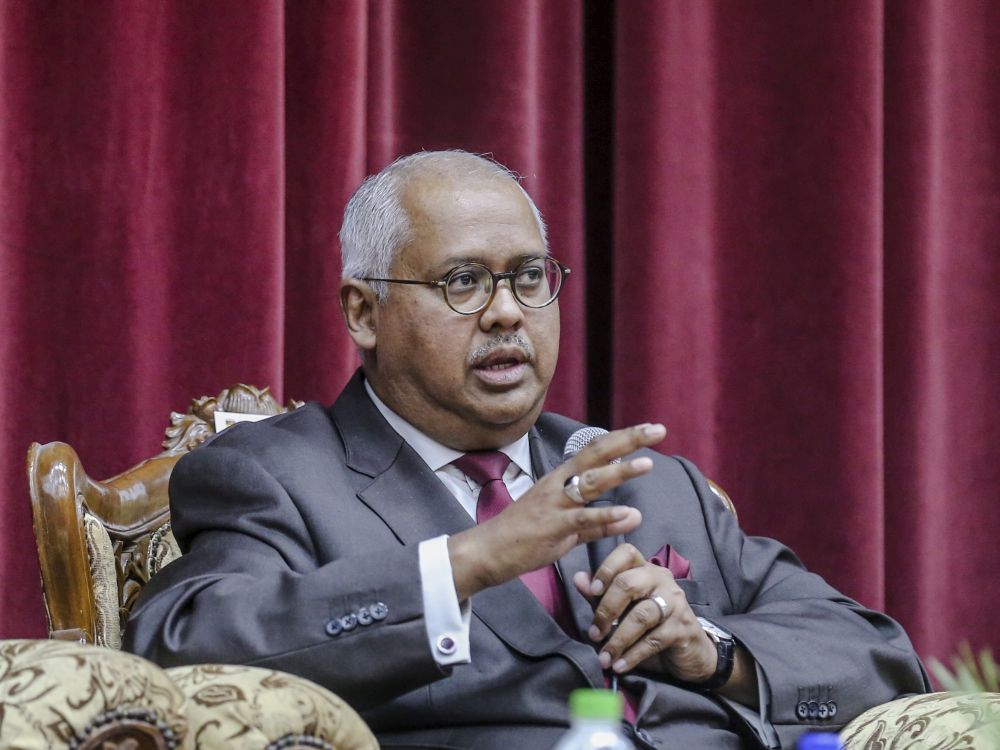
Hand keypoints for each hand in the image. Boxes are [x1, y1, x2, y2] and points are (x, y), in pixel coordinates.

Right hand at [448, 423, 666, 599]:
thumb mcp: (568, 529)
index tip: (650, 429)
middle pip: (596, 455)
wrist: (488, 551)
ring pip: (591, 482)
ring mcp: (555, 504)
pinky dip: (606, 516)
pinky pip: (583, 518)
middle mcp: (559, 484)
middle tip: (657, 430)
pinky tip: (628, 513)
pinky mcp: (553, 526)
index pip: (596, 451)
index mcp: (561, 479)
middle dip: (628, 441)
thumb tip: (634, 516)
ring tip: (647, 463)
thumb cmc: (524, 537)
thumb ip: (600, 523)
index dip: (623, 439)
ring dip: (620, 473)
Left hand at [573, 543, 717, 683]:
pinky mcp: (682, 627)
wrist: (691, 653)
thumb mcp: (623, 611)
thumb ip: (600, 595)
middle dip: (606, 611)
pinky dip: (633, 655)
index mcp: (644, 569)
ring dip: (618, 639)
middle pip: (628, 584)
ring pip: (641, 615)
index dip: (606, 569)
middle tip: (594, 633)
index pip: (626, 552)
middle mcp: (661, 580)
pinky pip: (653, 640)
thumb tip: (578, 578)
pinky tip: (619, 665)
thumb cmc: (652, 627)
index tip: (592, 591)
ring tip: (604, 657)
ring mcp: (674, 602)